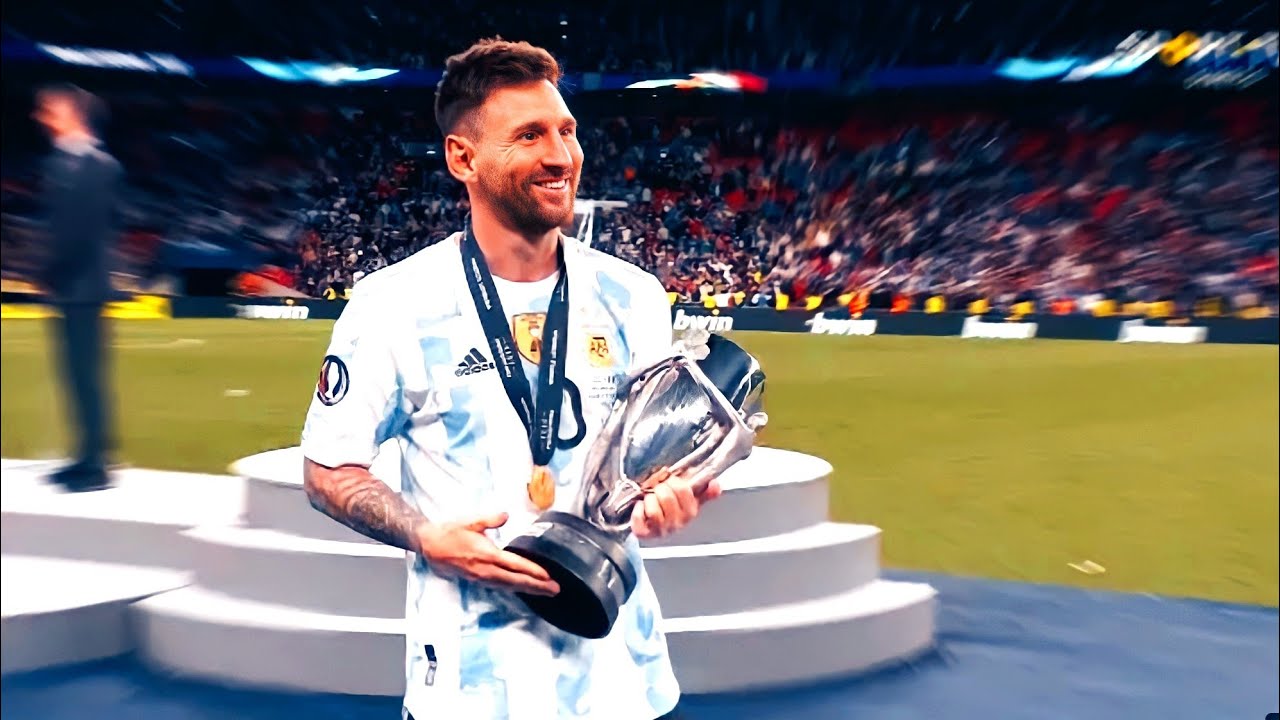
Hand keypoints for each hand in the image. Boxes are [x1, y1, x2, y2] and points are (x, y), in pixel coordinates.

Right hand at [417, 512, 559, 596]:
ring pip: (510, 586)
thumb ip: (490, 518)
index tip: (548, 576)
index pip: (515, 565)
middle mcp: (486, 570)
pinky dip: (515, 589)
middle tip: (555, 589)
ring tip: (545, 591)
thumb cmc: (450, 533)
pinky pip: (501, 587)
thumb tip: (506, 515)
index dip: (533, 571)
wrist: (430, 546)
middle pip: (516, 581)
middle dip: (537, 586)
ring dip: (528, 589)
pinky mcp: (478, 581)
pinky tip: (523, 589)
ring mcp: (482, 578)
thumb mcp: (470, 521)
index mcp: (487, 555)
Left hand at [631, 468, 722, 539]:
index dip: (673, 482)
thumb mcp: (689, 500)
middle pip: (666, 496)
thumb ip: (704, 492)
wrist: (649, 525)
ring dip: (648, 499)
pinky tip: (640, 507)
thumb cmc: (669, 509)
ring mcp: (661, 530)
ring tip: (649, 500)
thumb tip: (716, 485)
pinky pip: (639, 516)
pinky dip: (637, 509)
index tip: (670, 482)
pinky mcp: (644, 533)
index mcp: (690, 512)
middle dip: (659, 488)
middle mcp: (677, 523)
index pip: (683, 490)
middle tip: (657, 490)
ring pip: (653, 506)